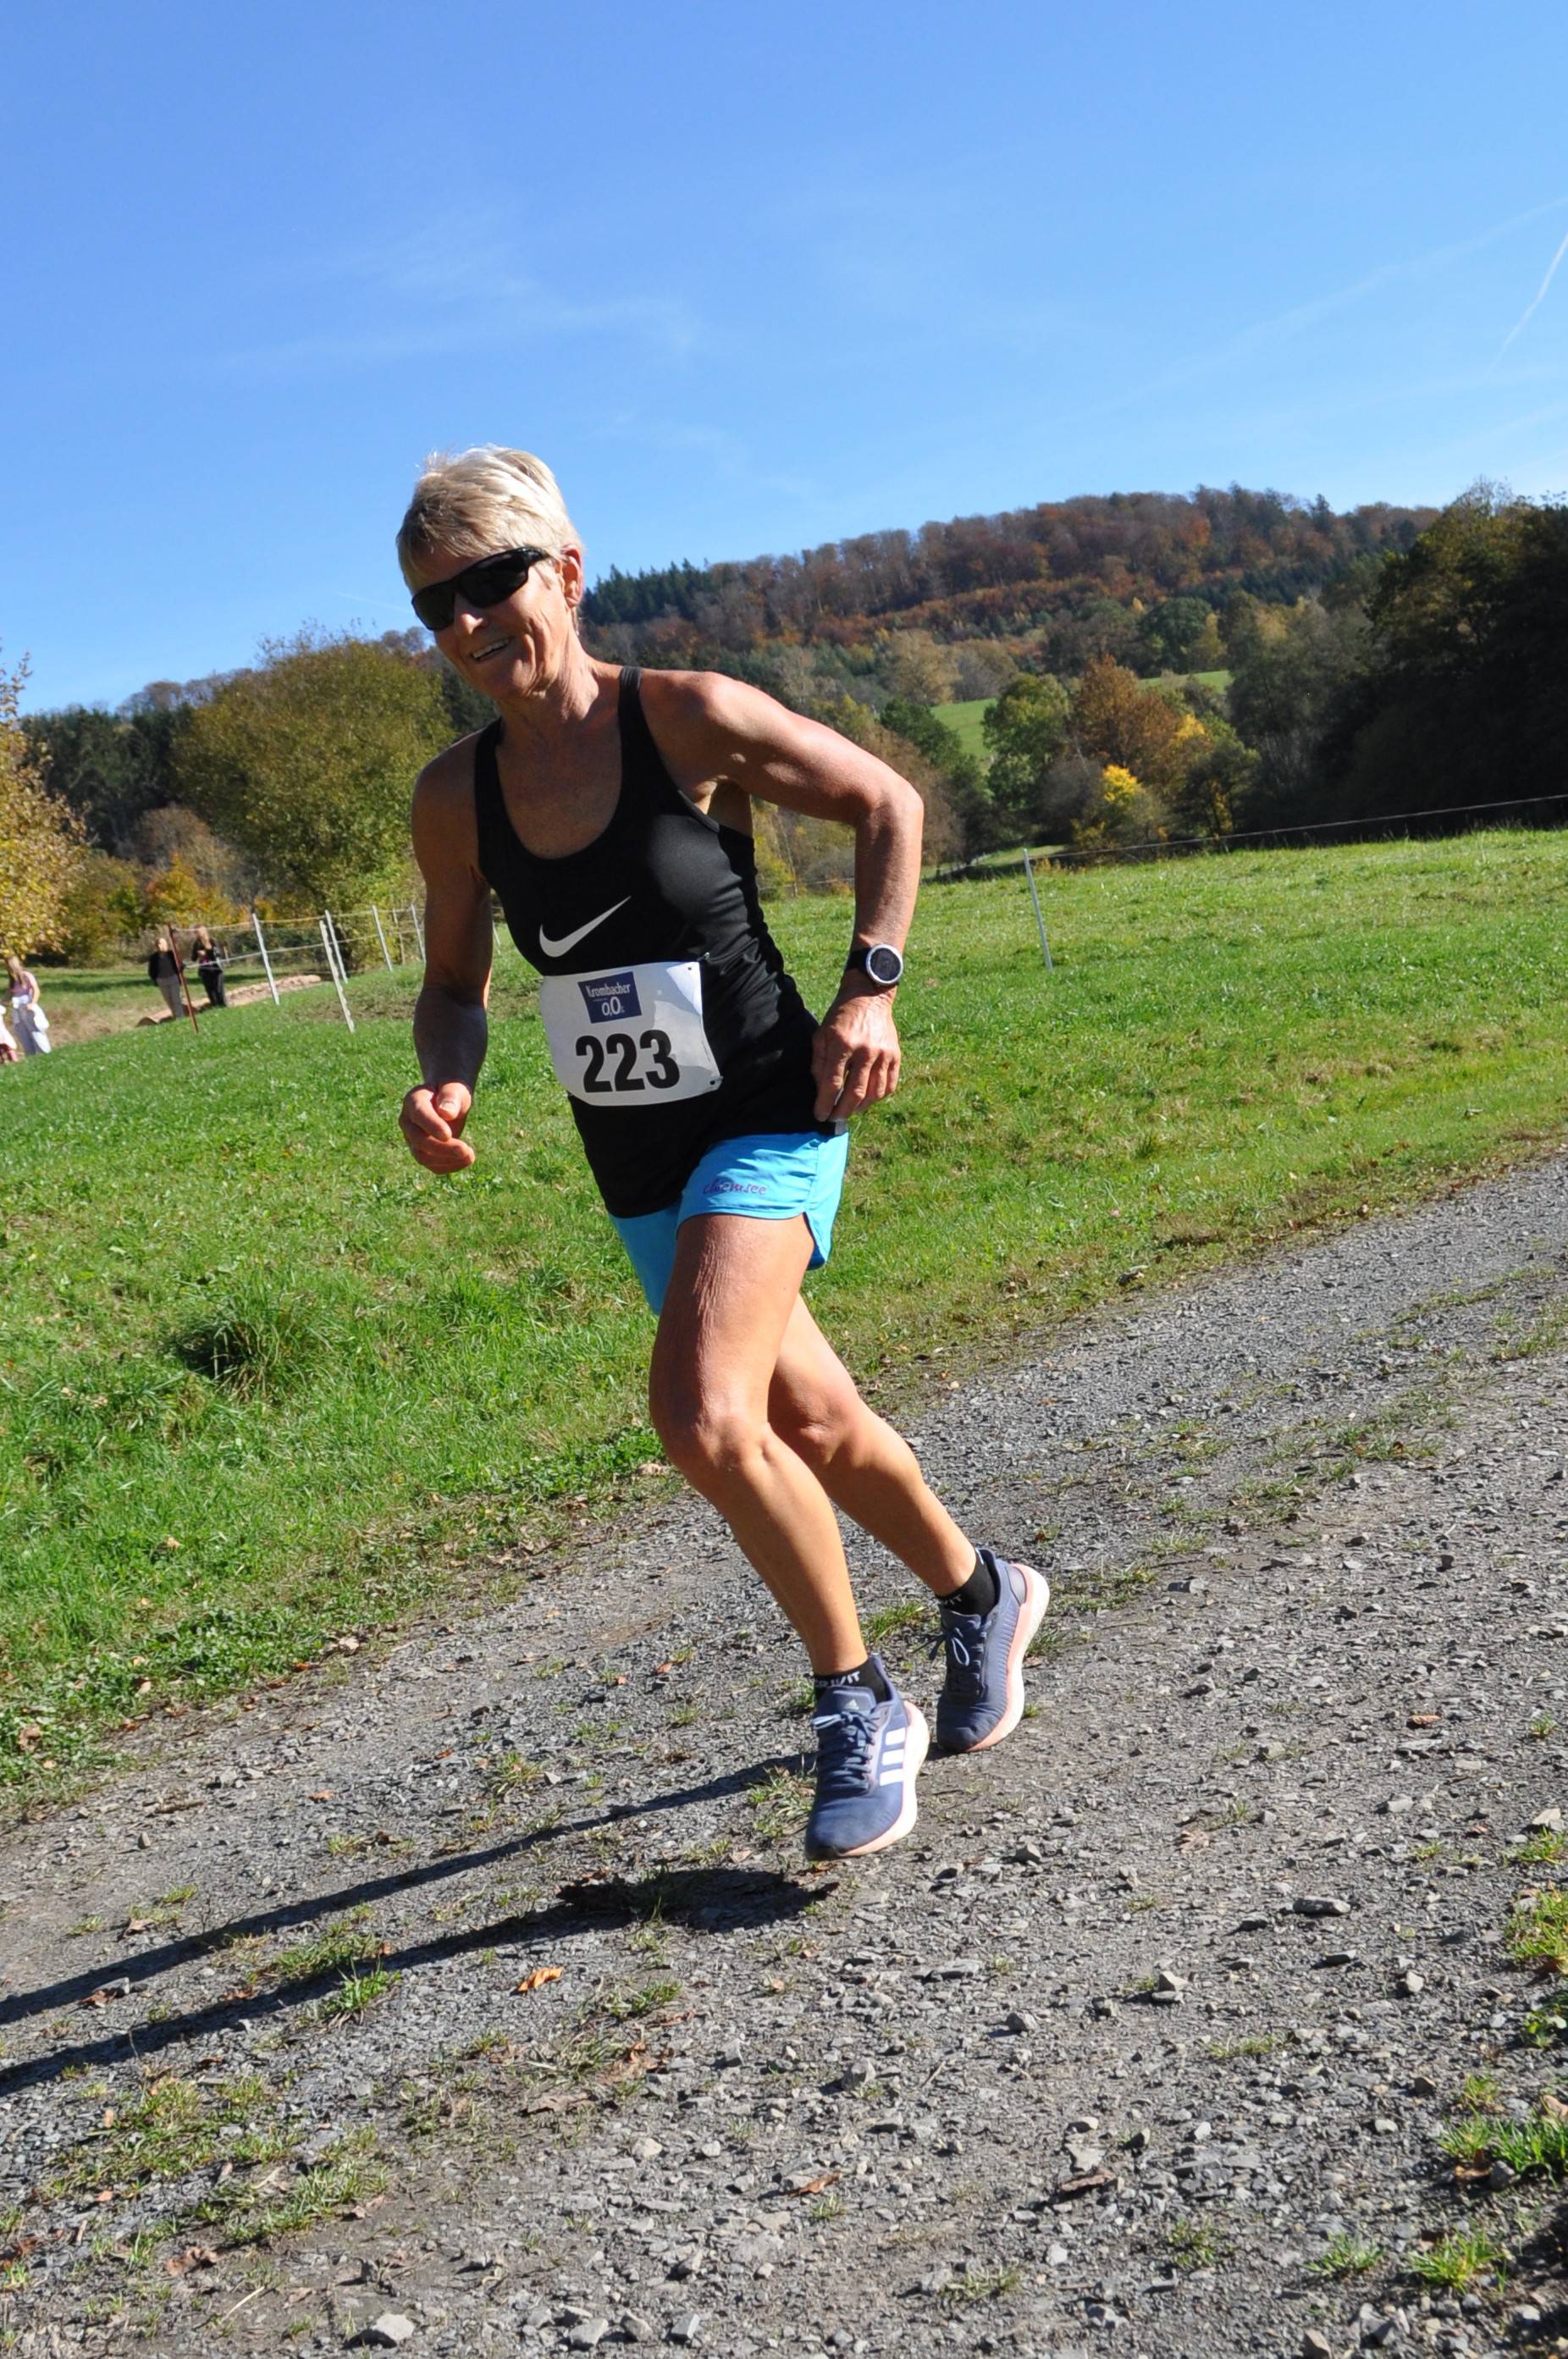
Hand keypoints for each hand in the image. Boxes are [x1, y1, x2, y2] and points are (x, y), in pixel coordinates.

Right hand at [400, 1081, 475, 1171]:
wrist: (447, 1102)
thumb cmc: (451, 1092)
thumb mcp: (455, 1088)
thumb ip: (450, 1096)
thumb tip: (447, 1113)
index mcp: (413, 1101)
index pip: (419, 1114)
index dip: (432, 1126)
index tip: (449, 1135)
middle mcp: (408, 1122)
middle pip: (419, 1140)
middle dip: (443, 1148)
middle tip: (467, 1150)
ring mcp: (412, 1139)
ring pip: (423, 1157)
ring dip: (447, 1160)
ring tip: (470, 1156)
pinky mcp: (421, 1152)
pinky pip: (432, 1166)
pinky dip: (450, 1166)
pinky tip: (466, 1160)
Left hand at [811, 990, 900, 1119]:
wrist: (868, 997)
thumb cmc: (840, 1017)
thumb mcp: (821, 1034)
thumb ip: (819, 1063)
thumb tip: (821, 1091)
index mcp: (843, 1044)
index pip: (832, 1083)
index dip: (825, 1103)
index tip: (820, 1115)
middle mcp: (865, 1051)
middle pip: (855, 1093)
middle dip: (842, 1111)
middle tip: (834, 1118)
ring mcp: (884, 1054)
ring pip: (874, 1093)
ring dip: (861, 1107)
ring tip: (850, 1110)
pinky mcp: (895, 1055)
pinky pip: (889, 1085)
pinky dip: (878, 1097)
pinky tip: (868, 1099)